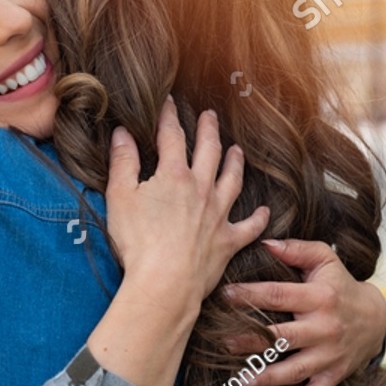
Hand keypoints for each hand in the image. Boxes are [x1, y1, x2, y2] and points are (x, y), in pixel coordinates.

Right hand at [104, 96, 268, 307]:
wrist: (165, 282)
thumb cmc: (138, 243)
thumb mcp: (120, 197)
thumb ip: (123, 162)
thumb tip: (122, 133)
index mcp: (174, 175)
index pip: (172, 136)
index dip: (169, 117)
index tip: (169, 102)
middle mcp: (201, 189)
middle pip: (209, 151)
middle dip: (208, 130)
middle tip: (210, 116)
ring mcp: (218, 215)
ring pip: (232, 180)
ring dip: (235, 163)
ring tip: (237, 150)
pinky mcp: (228, 241)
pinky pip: (249, 226)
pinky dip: (259, 218)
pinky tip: (265, 211)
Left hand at [223, 238, 385, 385]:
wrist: (375, 317)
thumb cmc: (339, 284)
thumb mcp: (324, 259)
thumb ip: (295, 249)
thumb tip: (263, 241)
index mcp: (318, 297)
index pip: (278, 295)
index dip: (250, 295)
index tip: (223, 295)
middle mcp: (323, 328)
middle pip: (281, 336)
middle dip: (252, 340)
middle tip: (223, 342)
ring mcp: (328, 355)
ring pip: (293, 370)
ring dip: (265, 378)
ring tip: (238, 383)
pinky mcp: (333, 375)